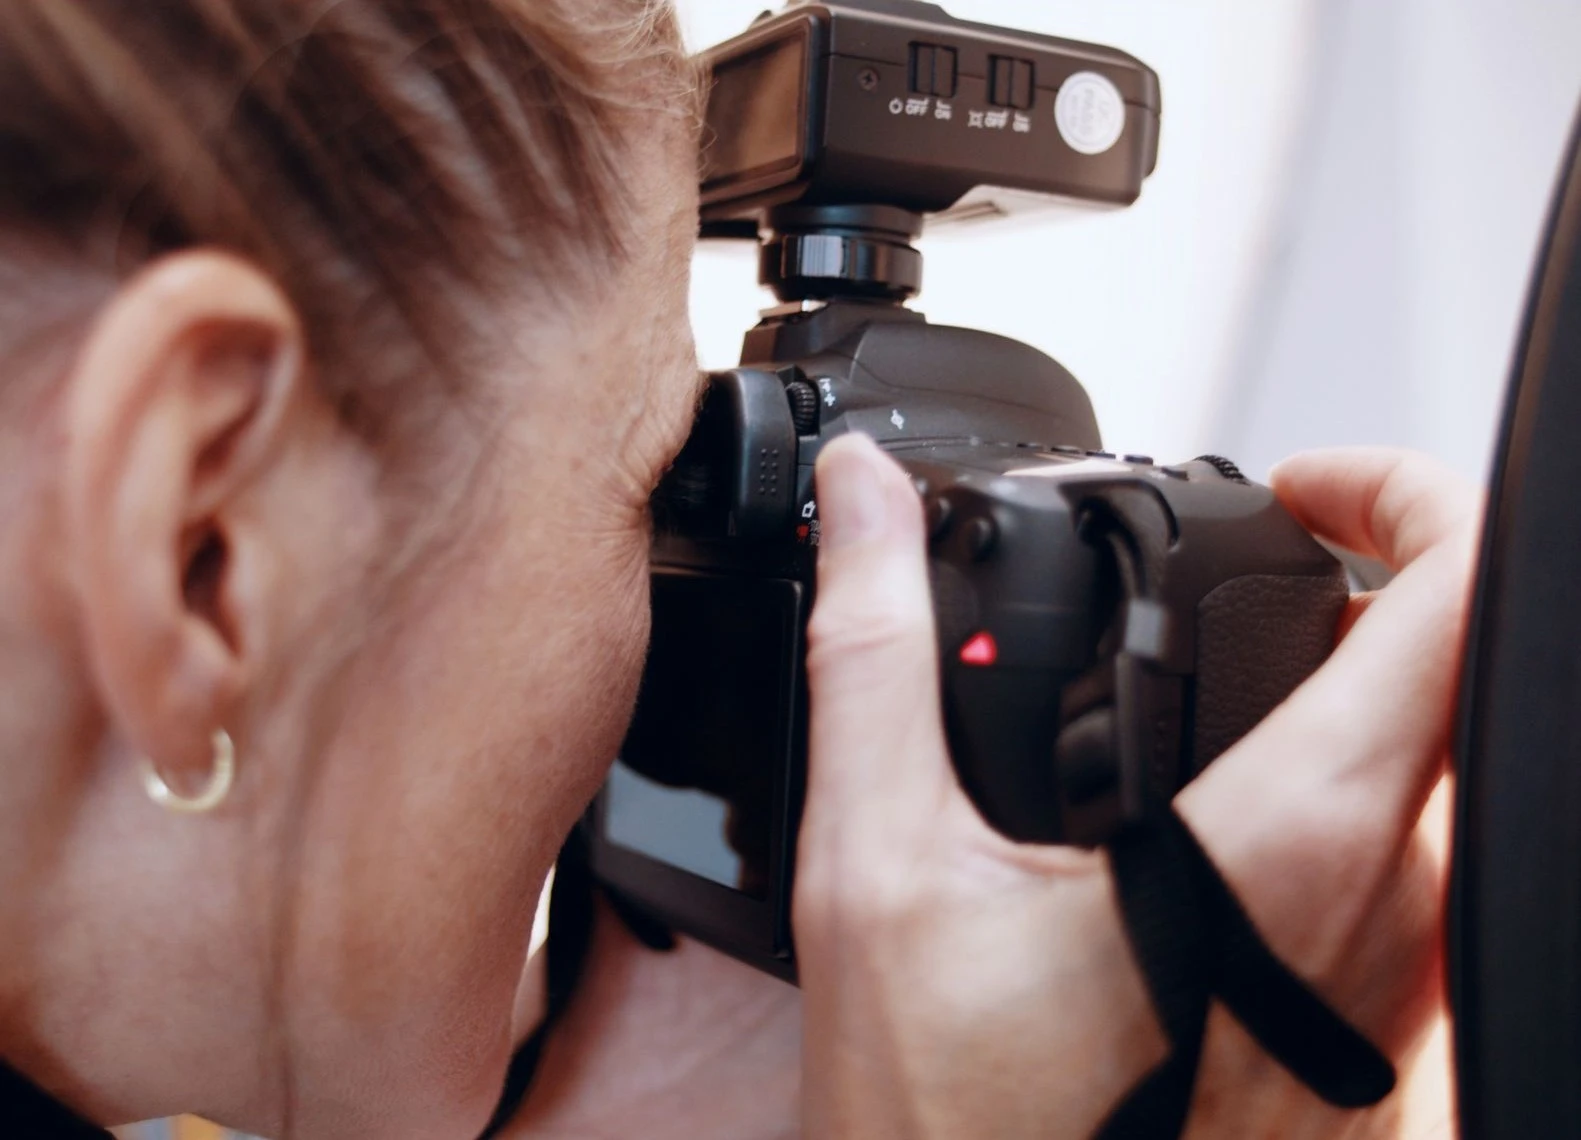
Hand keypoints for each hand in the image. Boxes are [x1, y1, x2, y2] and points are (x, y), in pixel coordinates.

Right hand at [794, 437, 1478, 1138]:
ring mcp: (1399, 994)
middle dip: (1370, 582)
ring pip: (1451, 778)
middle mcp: (1387, 919)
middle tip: (1250, 565)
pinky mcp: (1380, 1049)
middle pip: (1461, 677)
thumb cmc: (956, 1133)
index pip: (1455, 602)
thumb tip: (863, 505)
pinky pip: (1423, 876)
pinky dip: (1356, 797)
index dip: (1405, 492)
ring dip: (1363, 692)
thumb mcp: (879, 870)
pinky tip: (1213, 822)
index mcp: (1292, 846)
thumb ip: (872, 656)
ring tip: (1218, 683)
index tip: (1301, 489)